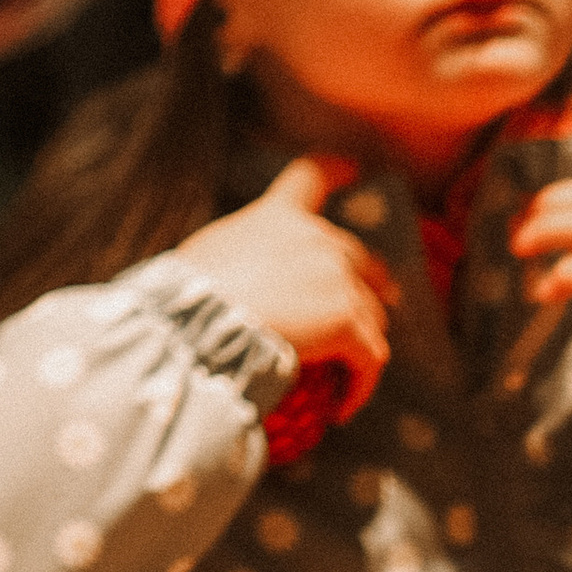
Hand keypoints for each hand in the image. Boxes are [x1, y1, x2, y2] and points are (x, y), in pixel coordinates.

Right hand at [177, 155, 393, 413]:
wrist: (205, 320)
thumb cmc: (190, 291)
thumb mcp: (212, 253)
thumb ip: (241, 254)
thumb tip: (238, 280)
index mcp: (276, 216)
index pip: (310, 176)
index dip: (335, 169)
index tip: (353, 165)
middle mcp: (315, 238)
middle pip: (360, 257)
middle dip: (374, 282)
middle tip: (381, 304)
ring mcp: (337, 277)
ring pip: (371, 313)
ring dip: (363, 345)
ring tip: (347, 377)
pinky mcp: (348, 320)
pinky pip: (370, 358)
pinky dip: (361, 385)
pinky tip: (345, 405)